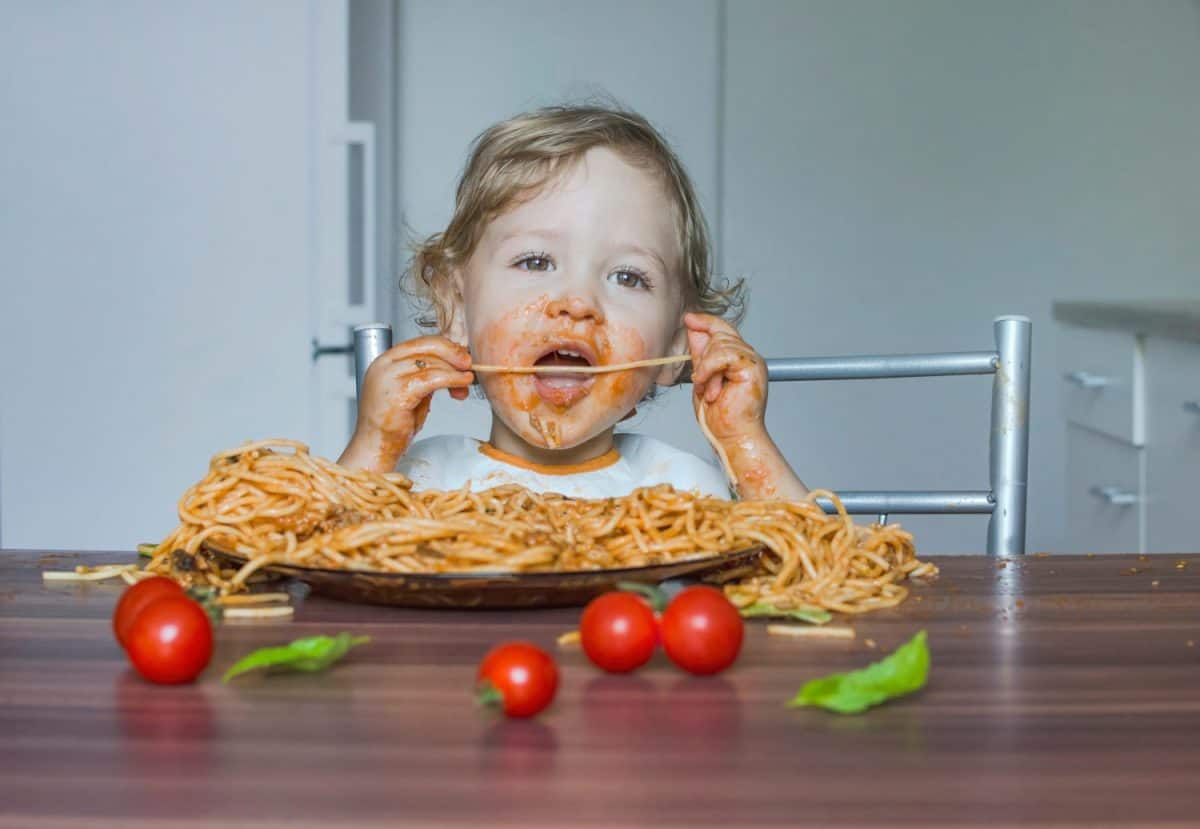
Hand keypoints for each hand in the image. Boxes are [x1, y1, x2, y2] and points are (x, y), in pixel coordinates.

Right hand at [339, 336, 472, 469]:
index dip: (445, 346)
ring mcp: (388, 377)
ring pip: (432, 363)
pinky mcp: (398, 393)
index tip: (461, 356)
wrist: (375, 447)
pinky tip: (461, 384)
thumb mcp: (412, 391)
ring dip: (455, 370)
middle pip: (426, 346)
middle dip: (453, 353)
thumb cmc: (392, 424)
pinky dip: (452, 379)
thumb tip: (453, 365)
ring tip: (467, 380)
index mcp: (385, 361)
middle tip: (468, 363)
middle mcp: (384, 365)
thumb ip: (426, 376)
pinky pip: (432, 379)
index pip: (420, 342)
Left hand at [685, 312, 767, 444]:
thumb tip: (694, 330)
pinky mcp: (752, 367)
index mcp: (738, 358)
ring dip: (705, 368)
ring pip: (720, 344)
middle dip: (702, 357)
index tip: (689, 318)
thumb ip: (700, 356)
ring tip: (707, 390)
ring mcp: (752, 361)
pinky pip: (724, 354)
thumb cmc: (719, 416)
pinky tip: (707, 384)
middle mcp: (748, 357)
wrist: (732, 436)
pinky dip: (710, 368)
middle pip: (720, 334)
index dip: (706, 322)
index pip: (723, 330)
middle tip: (699, 382)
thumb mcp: (702, 379)